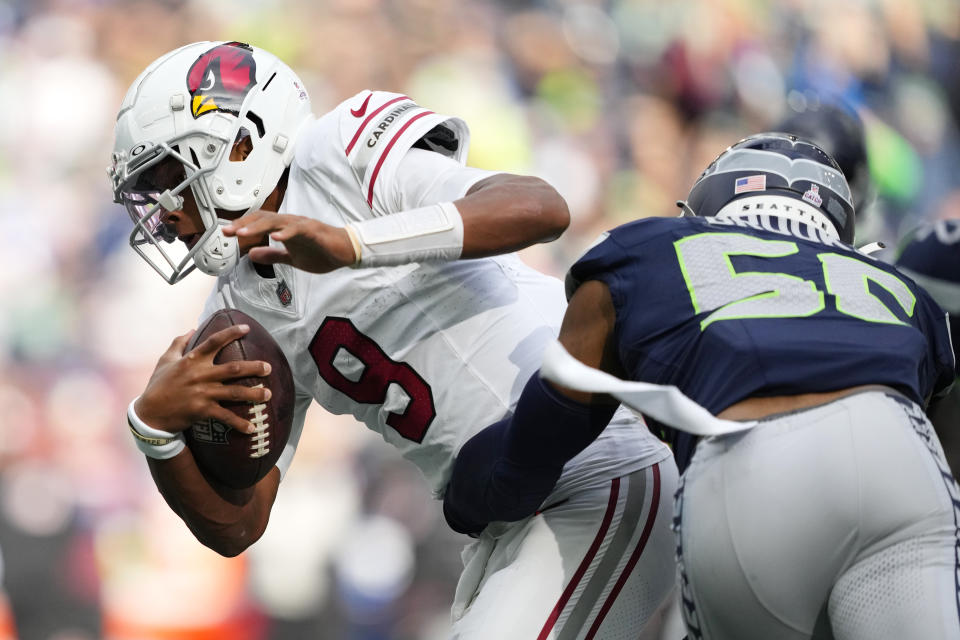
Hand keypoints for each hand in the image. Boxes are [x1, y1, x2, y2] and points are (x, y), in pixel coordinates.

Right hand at [135, 325, 272, 433]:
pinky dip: (239, 423)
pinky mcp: (202, 410)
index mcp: (192, 360)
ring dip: (254, 394)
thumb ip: (178, 343)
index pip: (214, 342)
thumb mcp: (165, 360)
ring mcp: (203, 393)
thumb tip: (192, 328)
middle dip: (254, 367)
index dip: (231, 333)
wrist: (149, 413)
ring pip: (235, 392)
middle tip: (269, 367)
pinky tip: (252, 428)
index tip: (247, 328)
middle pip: (234, 369)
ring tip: (268, 394)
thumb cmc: (158, 384)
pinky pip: (226, 417)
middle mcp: (200, 375)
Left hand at [223, 211, 356, 272]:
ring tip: (243, 233)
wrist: (347, 252)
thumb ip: (272, 255)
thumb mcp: (292, 258)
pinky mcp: (314, 231)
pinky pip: (298, 229)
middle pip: (263, 218)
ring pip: (276, 221)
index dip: (243, 226)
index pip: (259, 224)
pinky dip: (285, 232)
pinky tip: (275, 237)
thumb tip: (252, 254)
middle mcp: (291, 223)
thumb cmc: (322, 252)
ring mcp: (302, 225)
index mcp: (285, 229)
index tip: (226, 233)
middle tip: (228, 231)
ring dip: (258, 226)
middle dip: (244, 224)